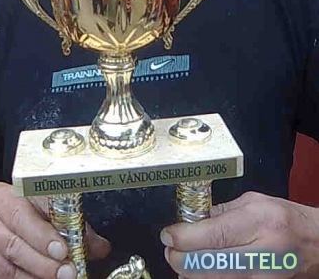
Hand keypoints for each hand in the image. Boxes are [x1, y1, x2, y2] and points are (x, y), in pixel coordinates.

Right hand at [0, 182, 110, 277]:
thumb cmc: (22, 211)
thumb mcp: (45, 207)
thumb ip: (72, 224)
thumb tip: (101, 247)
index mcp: (1, 196)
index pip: (21, 214)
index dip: (43, 234)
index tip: (63, 250)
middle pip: (13, 245)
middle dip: (43, 262)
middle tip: (67, 272)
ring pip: (5, 268)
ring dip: (34, 278)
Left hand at [160, 192, 318, 277]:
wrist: (316, 245)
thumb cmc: (285, 219)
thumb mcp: (253, 203)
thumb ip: (220, 212)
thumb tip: (190, 222)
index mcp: (258, 223)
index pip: (211, 236)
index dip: (183, 238)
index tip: (168, 235)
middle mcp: (261, 254)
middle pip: (206, 266)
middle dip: (180, 259)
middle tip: (172, 249)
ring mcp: (261, 278)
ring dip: (191, 273)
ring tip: (187, 259)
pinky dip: (206, 278)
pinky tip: (203, 269)